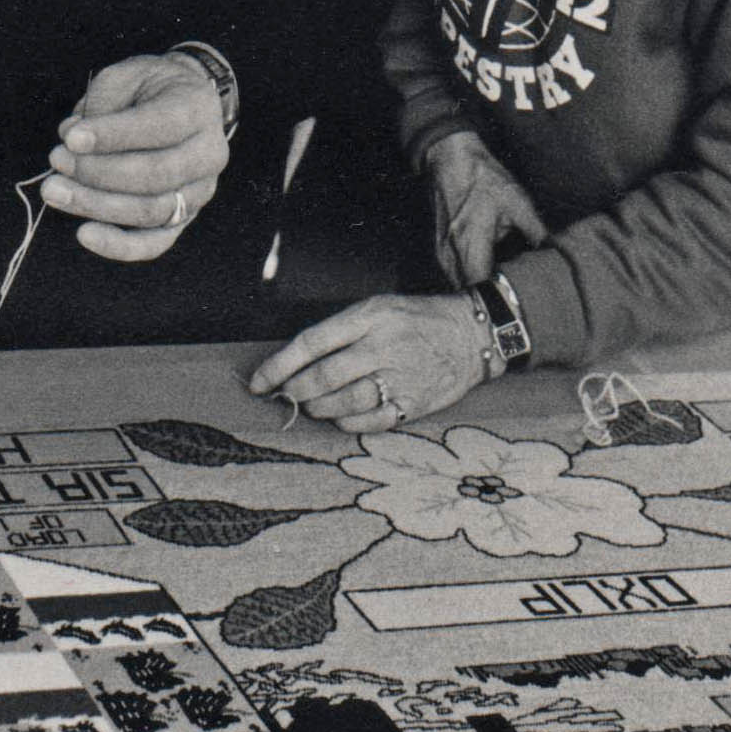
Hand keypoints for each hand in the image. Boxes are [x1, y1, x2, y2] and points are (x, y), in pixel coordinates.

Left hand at [40, 53, 227, 261]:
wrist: (180, 105)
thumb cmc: (147, 89)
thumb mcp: (126, 76)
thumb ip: (101, 105)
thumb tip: (71, 139)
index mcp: (197, 108)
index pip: (159, 127)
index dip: (113, 135)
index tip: (71, 138)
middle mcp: (209, 153)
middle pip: (155, 174)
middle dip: (98, 172)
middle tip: (57, 160)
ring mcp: (200, 191)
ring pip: (151, 211)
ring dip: (97, 205)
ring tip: (55, 191)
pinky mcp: (183, 218)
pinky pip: (154, 243)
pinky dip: (119, 245)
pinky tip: (84, 234)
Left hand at [248, 291, 486, 429]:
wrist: (472, 334)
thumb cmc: (417, 319)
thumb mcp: (379, 307)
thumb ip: (340, 331)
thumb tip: (296, 361)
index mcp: (369, 317)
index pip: (311, 343)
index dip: (278, 366)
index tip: (258, 382)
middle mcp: (382, 346)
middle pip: (323, 377)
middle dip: (295, 391)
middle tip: (287, 396)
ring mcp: (399, 377)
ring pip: (342, 402)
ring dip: (318, 408)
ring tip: (313, 405)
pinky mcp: (414, 404)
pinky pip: (369, 422)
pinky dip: (346, 423)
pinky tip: (341, 417)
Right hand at [426, 130, 546, 286]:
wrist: (449, 159)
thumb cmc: (480, 177)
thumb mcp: (515, 200)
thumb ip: (534, 229)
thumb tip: (551, 250)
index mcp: (470, 242)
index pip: (481, 287)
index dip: (498, 298)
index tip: (515, 300)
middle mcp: (451, 253)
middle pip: (468, 292)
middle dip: (489, 297)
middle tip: (513, 297)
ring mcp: (441, 252)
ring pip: (459, 285)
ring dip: (477, 289)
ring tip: (501, 287)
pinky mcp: (439, 248)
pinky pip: (454, 273)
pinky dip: (469, 277)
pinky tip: (487, 271)